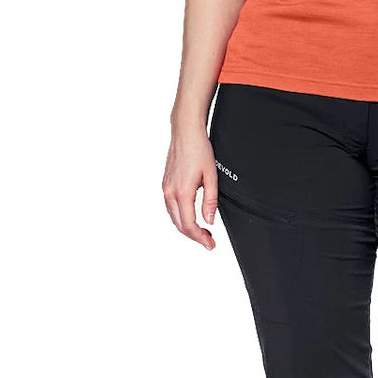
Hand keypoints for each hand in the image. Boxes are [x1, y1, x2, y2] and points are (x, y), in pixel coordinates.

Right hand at [163, 124, 217, 249]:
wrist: (185, 132)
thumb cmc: (199, 149)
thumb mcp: (212, 176)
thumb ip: (210, 201)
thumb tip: (209, 220)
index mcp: (182, 192)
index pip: (189, 224)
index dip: (200, 238)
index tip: (210, 244)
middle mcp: (170, 192)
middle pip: (179, 225)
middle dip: (194, 236)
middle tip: (209, 241)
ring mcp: (165, 188)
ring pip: (173, 218)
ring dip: (187, 228)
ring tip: (203, 232)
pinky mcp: (165, 184)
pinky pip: (170, 208)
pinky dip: (180, 217)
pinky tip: (191, 218)